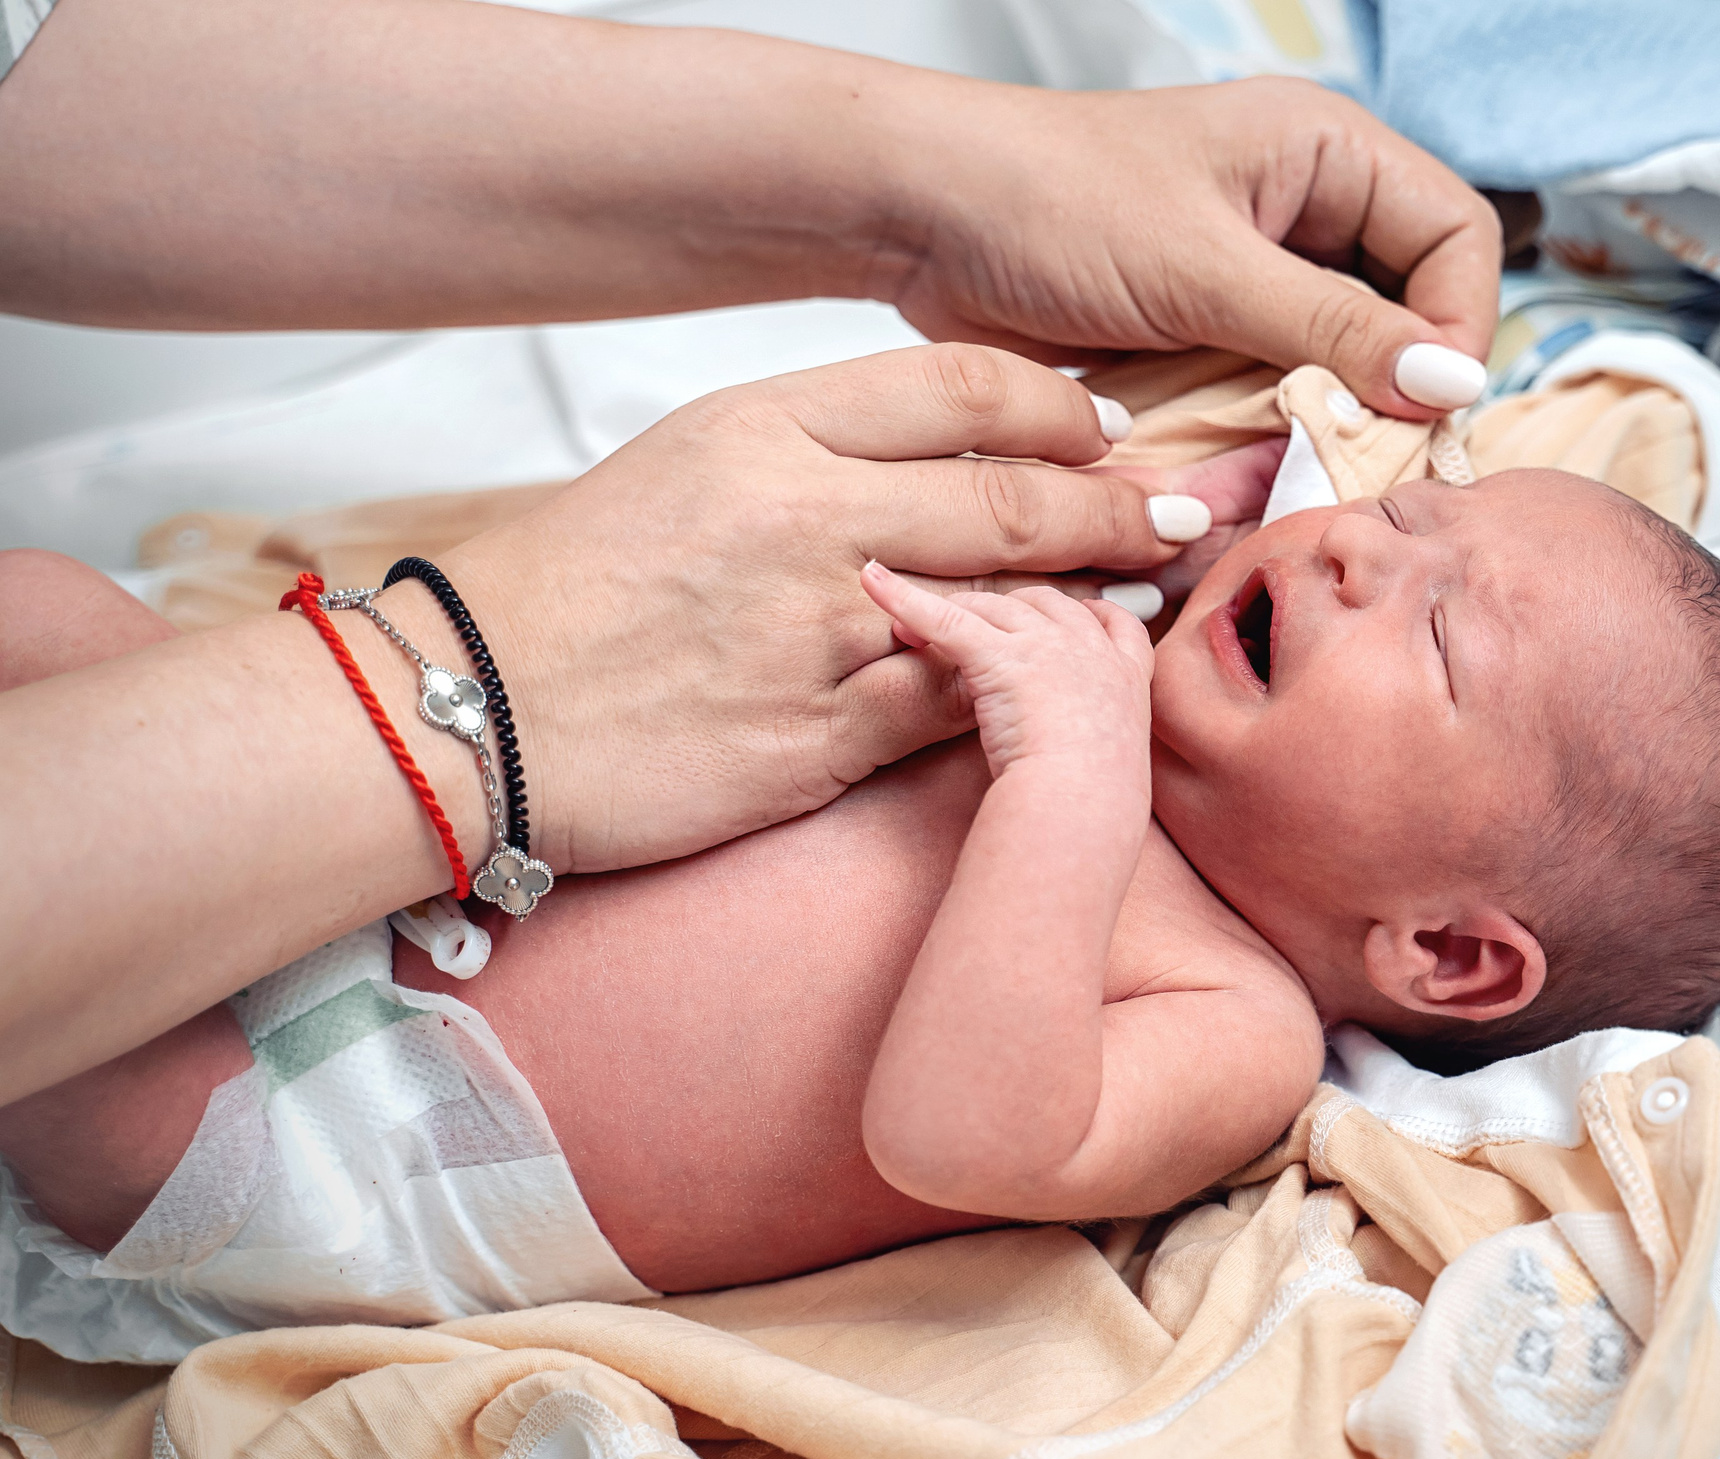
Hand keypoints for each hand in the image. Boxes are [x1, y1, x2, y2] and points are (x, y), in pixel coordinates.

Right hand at [437, 344, 1190, 873]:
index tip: (1103, 426)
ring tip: (1147, 593)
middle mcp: (800, 516)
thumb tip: (946, 463)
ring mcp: (816, 630)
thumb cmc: (573, 593)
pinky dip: (1026, 691)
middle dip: (1117, 504)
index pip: (957, 390)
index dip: (1056, 407)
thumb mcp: (688, 469)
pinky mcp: (820, 735)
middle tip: (1180, 512)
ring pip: (1003, 604)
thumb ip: (815, 455)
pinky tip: (1067, 683)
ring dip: (1093, 602)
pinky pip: (959, 704)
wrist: (467, 714)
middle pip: (1010, 495)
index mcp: (764, 428)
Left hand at [860, 566, 1154, 784]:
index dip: (1088, 614)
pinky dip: (902, 598)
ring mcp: (1046, 646)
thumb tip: (1077, 760)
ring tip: (906, 631)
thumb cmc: (1095, 808)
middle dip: (1003, 611)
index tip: (1073, 616)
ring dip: (952, 613)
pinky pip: (944, 618)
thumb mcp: (1113, 768)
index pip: (1113, 623)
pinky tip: (870, 582)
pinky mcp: (998, 656)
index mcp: (1125, 677)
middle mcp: (1089, 648)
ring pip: (993, 607)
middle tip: (967, 637)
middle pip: (1042, 602)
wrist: (1082, 807)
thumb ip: (1097, 744)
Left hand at [879, 77, 1502, 419]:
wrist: (922, 220)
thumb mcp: (1208, 272)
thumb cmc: (1052, 203)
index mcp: (1326, 151)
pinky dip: (1274, 431)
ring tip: (1309, 465)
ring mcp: (1258, 271)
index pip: (1456, 238)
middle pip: (1412, 306)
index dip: (1457, 325)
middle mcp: (1306, 206)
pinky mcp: (1210, 329)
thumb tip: (1453, 385)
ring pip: (1346, 360)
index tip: (1424, 408)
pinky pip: (1277, 389)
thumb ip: (1334, 332)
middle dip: (1398, 384)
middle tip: (1374, 455)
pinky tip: (1254, 465)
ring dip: (1334, 417)